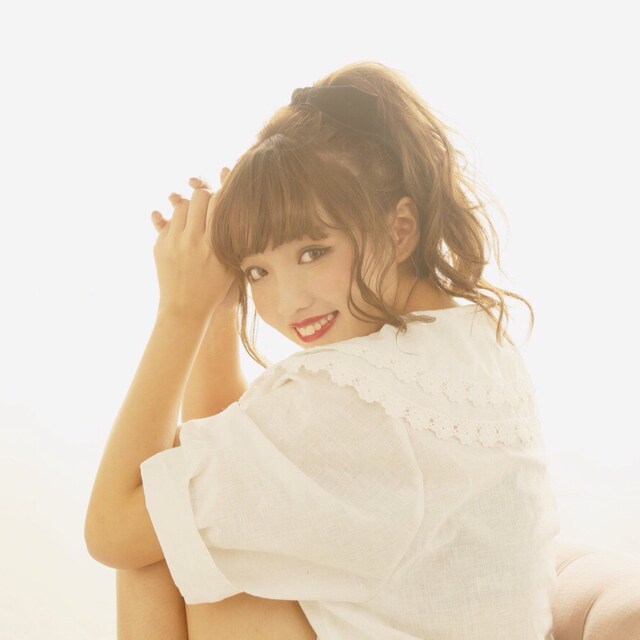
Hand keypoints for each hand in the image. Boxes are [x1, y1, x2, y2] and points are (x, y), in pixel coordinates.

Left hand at [150, 167, 234, 320]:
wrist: (185, 309)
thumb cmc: (215, 288)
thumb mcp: (232, 265)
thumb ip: (236, 240)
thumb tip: (240, 209)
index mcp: (214, 245)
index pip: (219, 203)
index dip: (224, 196)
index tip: (226, 198)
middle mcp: (192, 241)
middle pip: (199, 197)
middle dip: (205, 196)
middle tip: (209, 204)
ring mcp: (173, 242)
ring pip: (181, 205)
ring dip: (190, 207)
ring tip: (196, 217)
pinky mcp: (159, 246)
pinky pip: (168, 221)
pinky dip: (177, 222)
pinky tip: (184, 230)